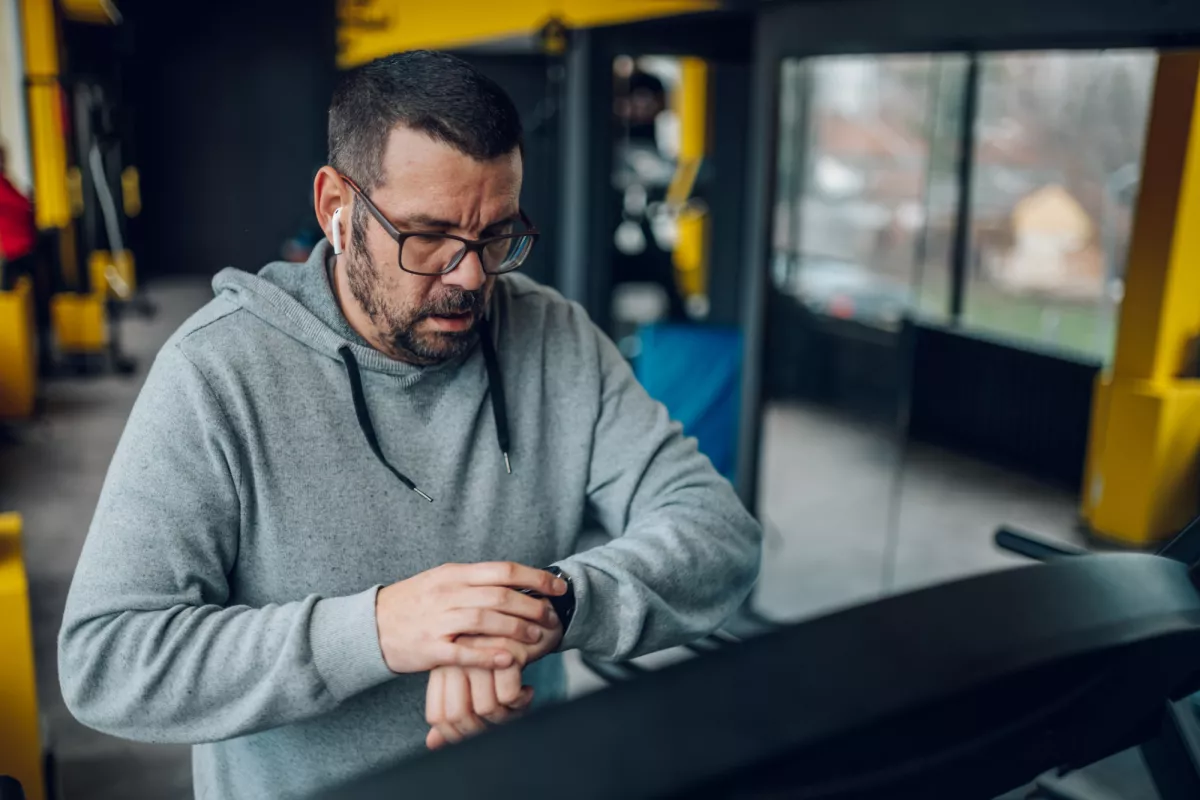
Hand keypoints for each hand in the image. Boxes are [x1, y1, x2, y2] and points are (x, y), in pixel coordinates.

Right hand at [375, 562, 565, 673]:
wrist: (369, 626)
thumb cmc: (412, 604)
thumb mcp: (441, 581)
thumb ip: (474, 580)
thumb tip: (512, 579)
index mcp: (454, 574)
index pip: (503, 570)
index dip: (535, 578)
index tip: (558, 587)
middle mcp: (447, 593)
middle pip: (499, 596)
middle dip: (532, 606)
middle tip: (551, 617)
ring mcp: (437, 621)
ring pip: (485, 621)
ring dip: (516, 630)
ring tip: (536, 638)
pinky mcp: (429, 648)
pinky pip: (464, 652)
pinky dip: (489, 656)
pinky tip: (509, 659)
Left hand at [424, 613, 563, 749]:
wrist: (534, 613)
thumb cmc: (500, 648)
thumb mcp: (470, 676)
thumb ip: (451, 707)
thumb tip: (433, 744)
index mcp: (442, 663)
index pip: (438, 715)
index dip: (456, 735)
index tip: (478, 733)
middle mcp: (456, 657)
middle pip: (459, 717)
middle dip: (484, 730)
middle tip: (500, 723)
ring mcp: (479, 652)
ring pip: (486, 709)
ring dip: (507, 717)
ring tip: (516, 707)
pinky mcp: (506, 649)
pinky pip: (509, 697)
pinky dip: (522, 702)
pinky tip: (527, 691)